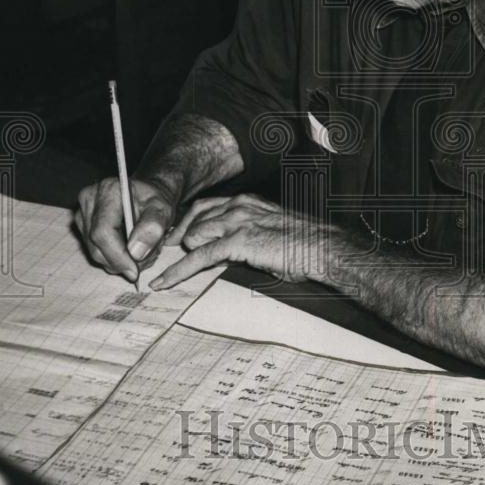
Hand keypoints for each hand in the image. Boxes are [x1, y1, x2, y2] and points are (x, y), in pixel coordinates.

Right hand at [75, 177, 176, 281]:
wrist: (146, 195)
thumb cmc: (154, 200)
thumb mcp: (162, 210)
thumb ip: (152, 228)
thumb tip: (135, 253)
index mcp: (108, 191)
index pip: (103, 232)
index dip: (118, 256)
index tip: (135, 271)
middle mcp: (89, 200)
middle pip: (96, 245)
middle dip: (121, 262)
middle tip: (145, 261)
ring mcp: (82, 214)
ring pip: (95, 252)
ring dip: (119, 261)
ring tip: (143, 252)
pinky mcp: (82, 226)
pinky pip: (95, 251)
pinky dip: (114, 258)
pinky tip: (131, 249)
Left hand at [150, 193, 333, 289]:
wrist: (322, 248)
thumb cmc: (304, 245)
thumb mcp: (270, 233)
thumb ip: (246, 236)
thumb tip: (229, 251)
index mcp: (247, 202)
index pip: (205, 207)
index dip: (187, 222)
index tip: (175, 238)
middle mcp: (238, 207)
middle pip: (193, 217)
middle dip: (176, 237)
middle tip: (163, 255)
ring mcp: (236, 222)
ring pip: (192, 236)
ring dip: (179, 255)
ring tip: (165, 272)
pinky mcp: (236, 242)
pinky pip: (199, 256)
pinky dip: (179, 271)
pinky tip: (165, 281)